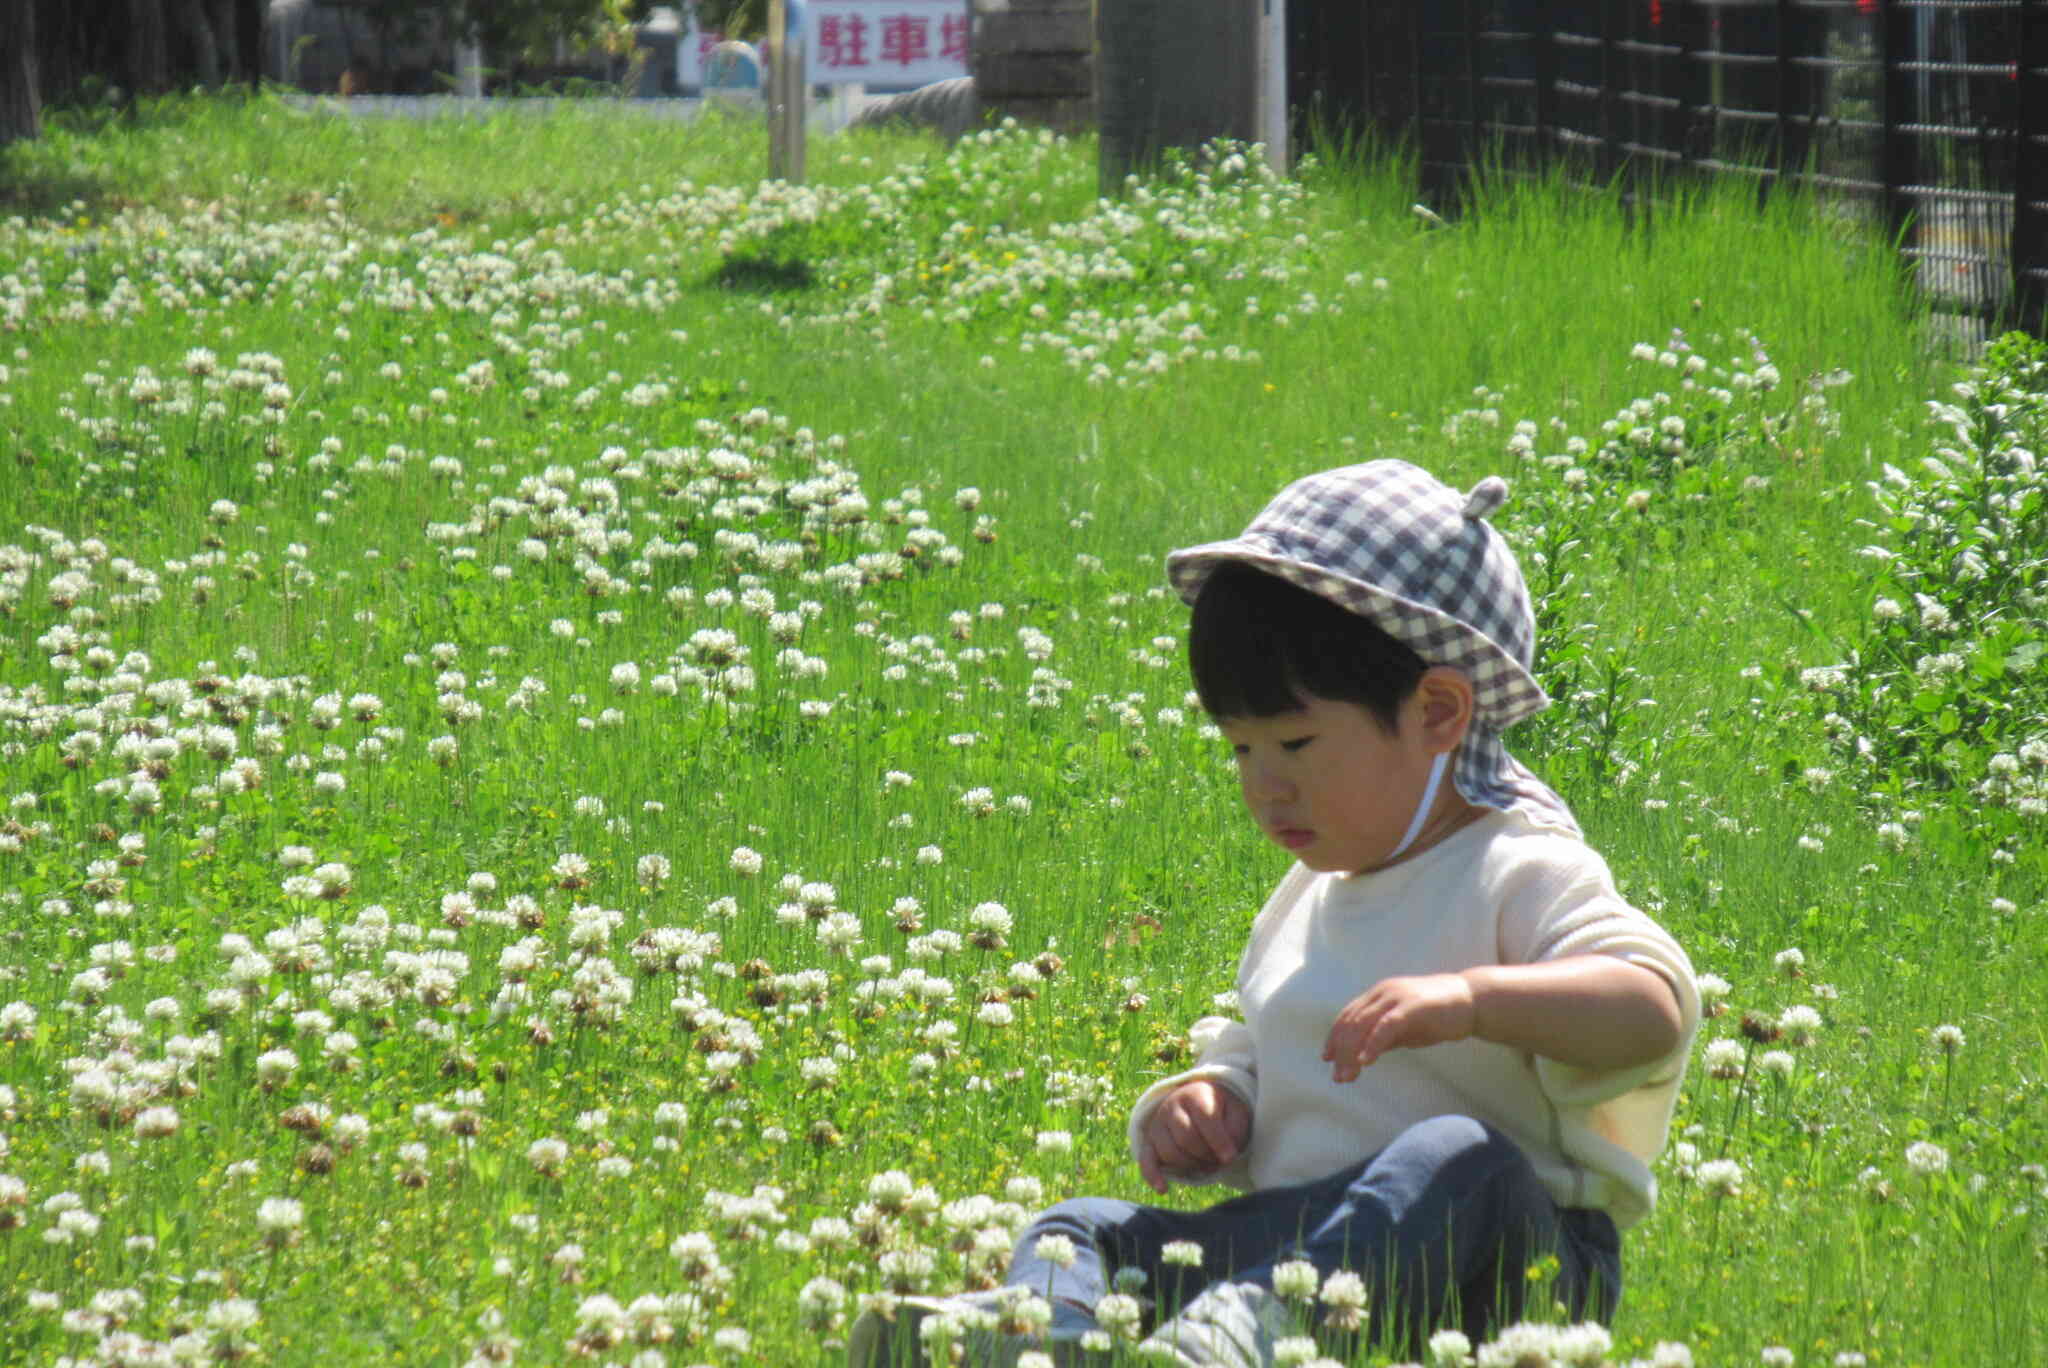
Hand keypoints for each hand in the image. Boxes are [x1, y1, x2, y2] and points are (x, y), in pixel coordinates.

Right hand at [1136, 1080, 1251, 1194]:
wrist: (1199, 1105)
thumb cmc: (1222, 1112)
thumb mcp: (1236, 1113)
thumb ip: (1234, 1130)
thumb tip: (1225, 1156)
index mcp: (1195, 1094)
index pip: (1204, 1118)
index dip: (1219, 1141)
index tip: (1231, 1157)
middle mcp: (1171, 1106)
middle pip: (1186, 1139)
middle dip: (1206, 1155)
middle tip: (1219, 1160)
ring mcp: (1158, 1124)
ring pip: (1170, 1152)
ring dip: (1191, 1166)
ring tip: (1206, 1165)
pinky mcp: (1150, 1142)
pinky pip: (1146, 1160)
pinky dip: (1152, 1175)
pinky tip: (1163, 1189)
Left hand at [1323, 973, 1476, 1082]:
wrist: (1471, 1001)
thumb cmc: (1437, 1015)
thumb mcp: (1404, 1028)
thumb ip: (1383, 1037)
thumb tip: (1361, 1055)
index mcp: (1378, 995)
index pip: (1347, 1016)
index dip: (1334, 1038)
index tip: (1327, 1059)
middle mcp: (1382, 993)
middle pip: (1351, 1023)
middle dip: (1341, 1052)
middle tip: (1338, 1078)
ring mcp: (1395, 998)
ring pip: (1362, 1025)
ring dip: (1351, 1053)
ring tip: (1347, 1076)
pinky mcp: (1411, 1007)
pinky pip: (1385, 1026)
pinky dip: (1372, 1044)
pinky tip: (1366, 1062)